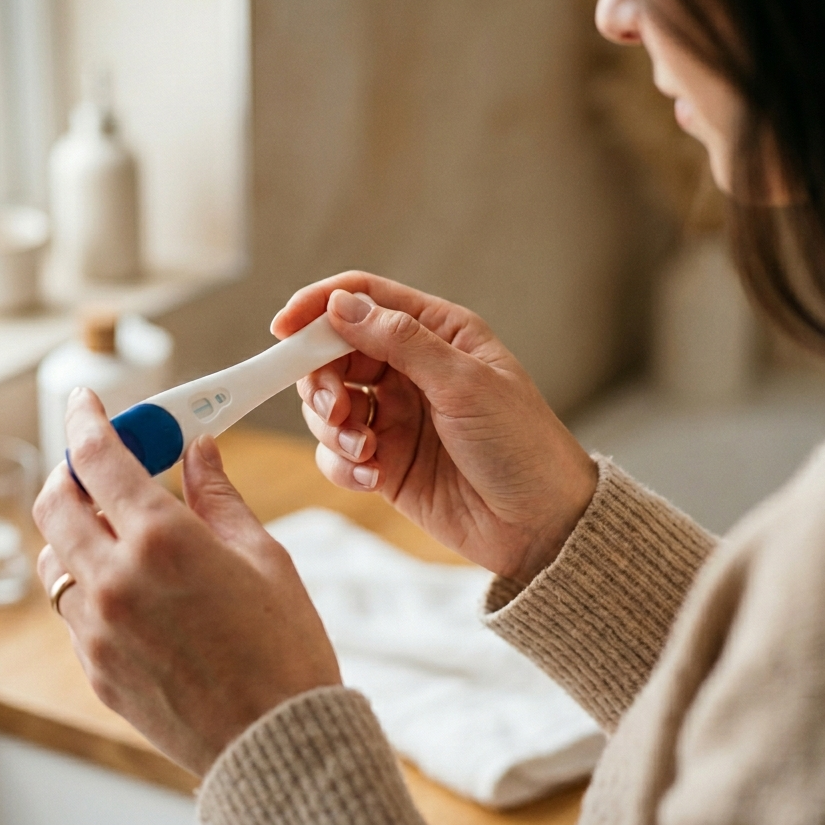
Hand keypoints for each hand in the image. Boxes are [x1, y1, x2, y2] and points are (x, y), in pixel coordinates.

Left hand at [32, 389, 339, 775]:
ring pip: (56, 560)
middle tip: (97, 463)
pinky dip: (91, 584)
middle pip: (54, 504)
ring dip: (76, 532)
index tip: (86, 402)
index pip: (99, 458)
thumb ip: (219, 496)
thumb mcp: (264, 556)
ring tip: (121, 531)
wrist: (276, 741)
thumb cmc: (285, 647)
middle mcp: (115, 582)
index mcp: (162, 542)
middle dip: (70, 472)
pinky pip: (74, 612)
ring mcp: (97, 631)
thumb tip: (199, 450)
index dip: (87, 419)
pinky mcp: (95, 671)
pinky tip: (137, 590)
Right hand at [272, 272, 597, 583]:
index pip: (364, 299)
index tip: (283, 329)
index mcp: (438, 333)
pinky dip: (342, 464)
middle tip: (337, 410)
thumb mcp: (465, 383)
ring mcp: (396, 416)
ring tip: (366, 451)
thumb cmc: (520, 444)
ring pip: (329, 405)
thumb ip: (401, 341)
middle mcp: (411, 369)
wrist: (541, 525)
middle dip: (322, 379)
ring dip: (333, 427)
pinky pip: (337, 453)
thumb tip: (340, 305)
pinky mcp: (386, 462)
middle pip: (334, 353)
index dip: (319, 307)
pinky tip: (372, 477)